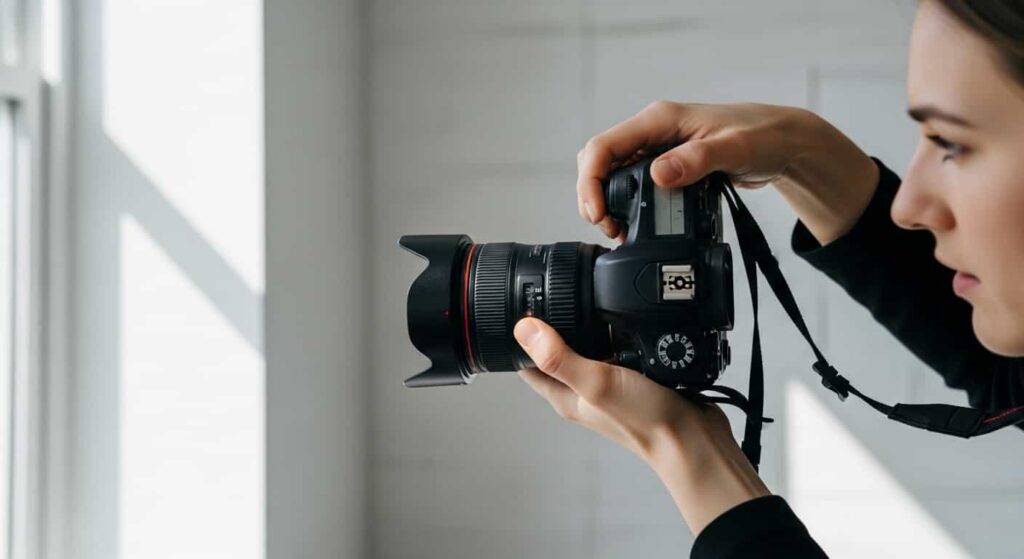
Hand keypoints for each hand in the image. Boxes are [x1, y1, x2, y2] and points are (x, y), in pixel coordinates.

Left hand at [514, 317, 769, 533]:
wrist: (693, 436)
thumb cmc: (645, 421)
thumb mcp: (596, 382)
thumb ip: (559, 358)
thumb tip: (523, 329)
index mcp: (564, 395)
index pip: (527, 364)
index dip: (520, 336)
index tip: (523, 306)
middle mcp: (583, 389)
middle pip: (557, 350)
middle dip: (556, 323)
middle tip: (559, 294)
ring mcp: (610, 383)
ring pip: (591, 345)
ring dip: (591, 325)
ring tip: (593, 302)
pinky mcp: (635, 376)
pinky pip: (620, 348)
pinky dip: (620, 331)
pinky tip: (627, 318)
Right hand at [576, 101, 878, 245]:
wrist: (783, 144)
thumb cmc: (762, 136)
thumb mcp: (731, 148)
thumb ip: (695, 160)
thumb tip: (658, 174)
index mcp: (658, 120)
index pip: (603, 147)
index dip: (590, 181)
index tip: (598, 213)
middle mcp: (652, 132)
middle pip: (600, 162)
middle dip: (594, 197)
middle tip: (609, 229)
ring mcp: (657, 150)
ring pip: (612, 175)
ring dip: (608, 204)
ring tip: (620, 232)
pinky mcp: (667, 166)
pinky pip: (632, 185)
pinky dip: (626, 206)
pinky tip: (635, 227)